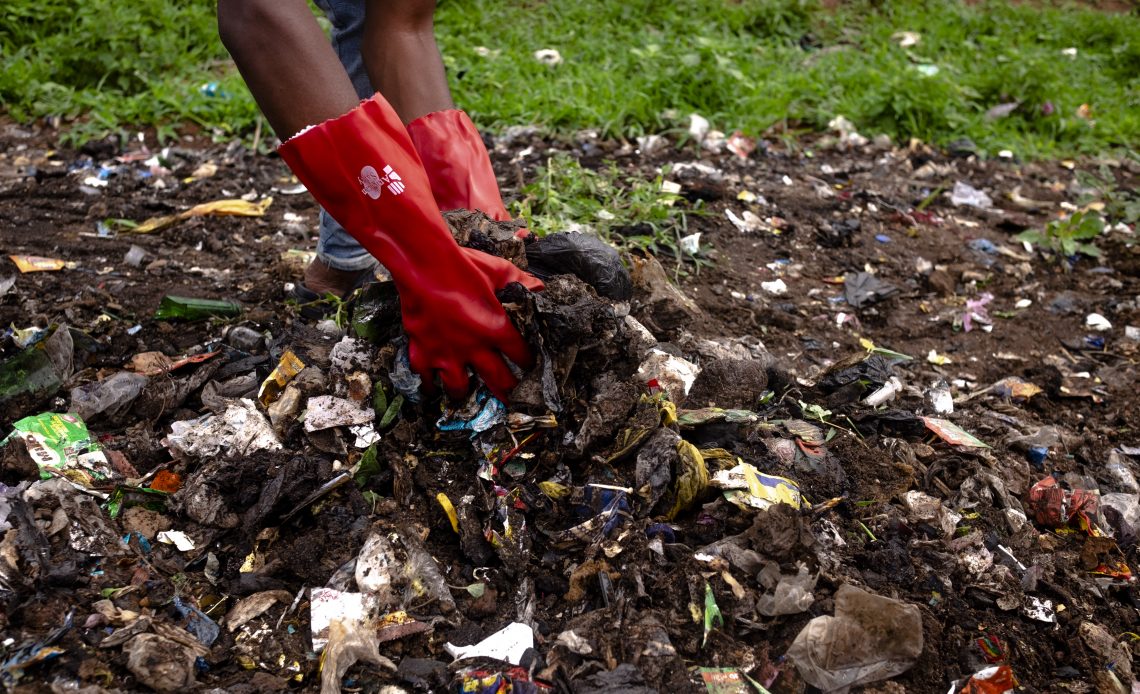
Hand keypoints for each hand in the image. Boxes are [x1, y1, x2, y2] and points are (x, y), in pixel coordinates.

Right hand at [400, 250, 533, 401]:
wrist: (422, 265)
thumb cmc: (463, 266)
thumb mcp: (499, 270)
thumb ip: (522, 282)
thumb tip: (539, 288)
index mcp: (497, 330)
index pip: (520, 355)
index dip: (528, 362)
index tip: (530, 366)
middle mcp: (474, 348)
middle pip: (498, 380)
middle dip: (510, 391)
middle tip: (514, 398)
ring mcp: (446, 353)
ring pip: (459, 387)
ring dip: (467, 392)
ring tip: (470, 394)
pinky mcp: (422, 351)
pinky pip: (425, 377)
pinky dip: (429, 383)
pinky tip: (432, 385)